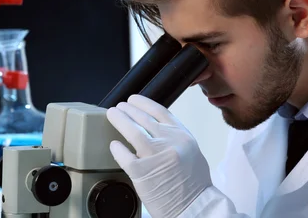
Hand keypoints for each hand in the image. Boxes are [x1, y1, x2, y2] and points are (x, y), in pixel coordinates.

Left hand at [106, 95, 211, 217]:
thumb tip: (155, 126)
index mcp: (182, 135)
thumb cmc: (194, 183)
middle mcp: (169, 142)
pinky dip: (117, 149)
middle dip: (127, 109)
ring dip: (119, 120)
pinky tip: (114, 145)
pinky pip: (124, 155)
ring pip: (132, 130)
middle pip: (142, 117)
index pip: (159, 111)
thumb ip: (174, 137)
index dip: (143, 103)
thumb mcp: (191, 151)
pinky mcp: (142, 172)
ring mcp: (155, 156)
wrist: (195, 207)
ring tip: (112, 115)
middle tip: (118, 107)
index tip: (133, 100)